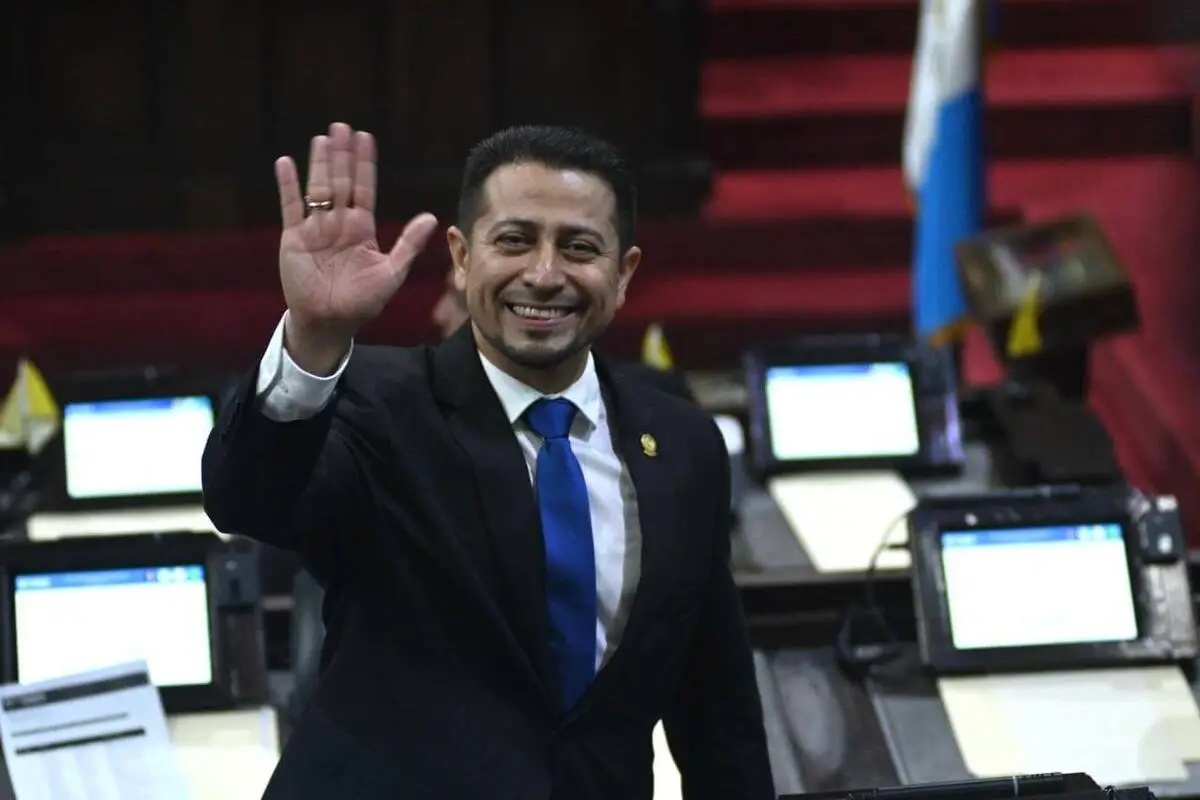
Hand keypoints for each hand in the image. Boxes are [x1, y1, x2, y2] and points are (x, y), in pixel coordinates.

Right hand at [275, 122, 437, 369]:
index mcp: (361, 229)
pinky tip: (286, 163)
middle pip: (341, 181)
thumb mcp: (390, 272)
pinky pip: (290, 207)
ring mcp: (315, 228)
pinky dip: (288, 186)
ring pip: (317, 188)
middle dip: (342, 155)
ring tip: (322, 138)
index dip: (365, 163)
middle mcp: (338, 223)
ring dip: (319, 164)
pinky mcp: (293, 238)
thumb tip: (431, 217)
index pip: (364, 188)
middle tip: (342, 127)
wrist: (330, 322)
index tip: (365, 137)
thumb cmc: (362, 302)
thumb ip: (408, 244)